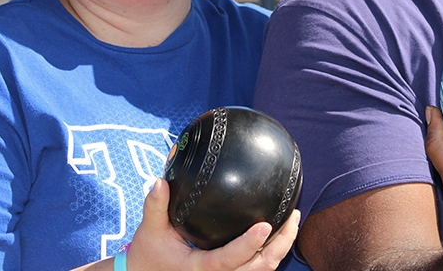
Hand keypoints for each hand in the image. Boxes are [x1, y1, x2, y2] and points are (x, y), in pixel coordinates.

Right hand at [126, 178, 299, 270]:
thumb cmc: (150, 253)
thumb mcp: (151, 229)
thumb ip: (155, 205)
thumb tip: (159, 181)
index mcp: (199, 268)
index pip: (227, 260)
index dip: (247, 245)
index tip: (264, 225)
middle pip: (257, 268)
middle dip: (279, 245)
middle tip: (293, 216)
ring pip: (262, 270)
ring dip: (280, 248)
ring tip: (292, 219)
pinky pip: (256, 268)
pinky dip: (271, 251)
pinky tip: (279, 230)